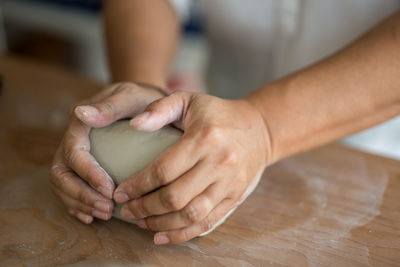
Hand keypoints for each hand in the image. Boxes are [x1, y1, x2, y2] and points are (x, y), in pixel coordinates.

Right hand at [50, 82, 164, 223]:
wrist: (140, 100)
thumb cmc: (138, 99)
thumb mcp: (129, 97)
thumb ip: (109, 107)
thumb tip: (81, 113)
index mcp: (80, 122)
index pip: (74, 152)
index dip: (88, 174)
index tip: (109, 189)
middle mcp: (71, 139)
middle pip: (61, 173)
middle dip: (81, 195)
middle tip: (108, 208)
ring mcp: (72, 153)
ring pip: (61, 184)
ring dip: (80, 203)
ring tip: (105, 213)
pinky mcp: (79, 165)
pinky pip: (67, 188)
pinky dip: (76, 204)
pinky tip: (91, 216)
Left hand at [114, 92, 270, 243]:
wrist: (260, 129)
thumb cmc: (218, 113)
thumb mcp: (189, 100)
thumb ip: (159, 108)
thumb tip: (134, 126)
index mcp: (204, 138)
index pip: (164, 170)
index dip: (138, 185)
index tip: (121, 193)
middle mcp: (219, 163)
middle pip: (175, 197)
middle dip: (145, 208)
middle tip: (127, 211)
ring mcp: (230, 183)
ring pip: (191, 215)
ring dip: (161, 224)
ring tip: (141, 223)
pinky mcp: (236, 197)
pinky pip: (208, 223)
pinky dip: (183, 234)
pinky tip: (163, 236)